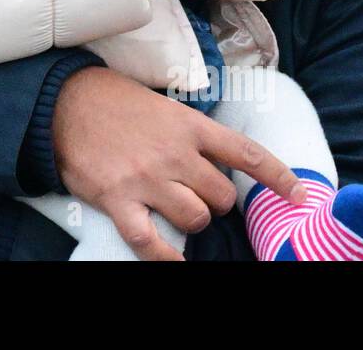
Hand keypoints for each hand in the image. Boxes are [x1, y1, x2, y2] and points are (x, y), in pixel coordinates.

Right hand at [51, 66, 307, 260]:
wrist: (63, 102)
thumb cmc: (113, 101)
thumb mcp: (162, 106)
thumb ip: (190, 133)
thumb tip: (217, 159)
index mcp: (189, 126)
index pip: (247, 154)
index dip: (278, 177)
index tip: (299, 195)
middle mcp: (174, 154)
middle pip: (222, 196)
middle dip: (216, 200)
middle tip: (197, 193)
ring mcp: (147, 179)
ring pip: (196, 217)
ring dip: (191, 219)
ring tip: (174, 208)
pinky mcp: (118, 200)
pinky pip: (151, 242)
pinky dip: (165, 258)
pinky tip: (174, 261)